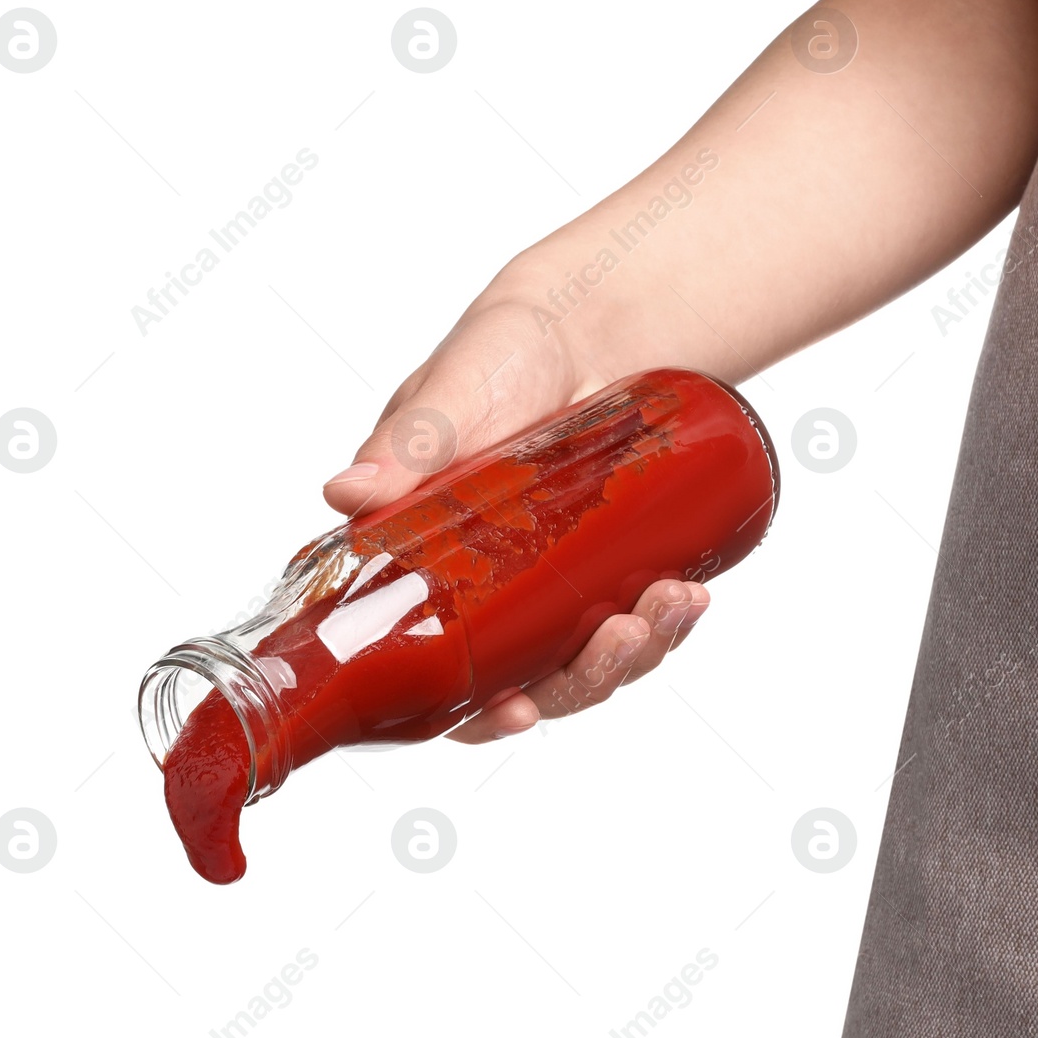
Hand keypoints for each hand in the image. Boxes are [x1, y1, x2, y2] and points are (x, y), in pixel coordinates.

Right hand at [321, 292, 710, 743]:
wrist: (582, 323)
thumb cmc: (498, 355)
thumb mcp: (450, 401)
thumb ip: (407, 447)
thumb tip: (346, 493)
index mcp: (428, 573)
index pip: (443, 674)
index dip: (478, 714)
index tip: (519, 714)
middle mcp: (491, 594)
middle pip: (533, 682)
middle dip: (583, 681)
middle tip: (622, 637)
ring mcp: (557, 587)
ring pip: (592, 661)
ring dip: (639, 652)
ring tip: (673, 602)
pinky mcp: (614, 570)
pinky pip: (640, 623)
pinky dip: (669, 622)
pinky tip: (692, 597)